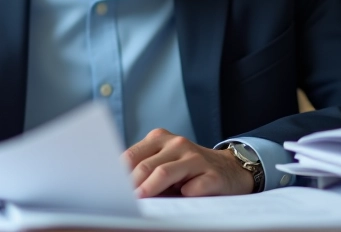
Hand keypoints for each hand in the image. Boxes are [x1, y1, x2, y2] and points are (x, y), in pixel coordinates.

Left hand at [122, 129, 252, 197]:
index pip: (132, 155)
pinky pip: (195, 186)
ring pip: (166, 173)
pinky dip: (184, 194)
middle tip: (121, 201)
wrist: (231, 168)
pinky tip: (180, 199)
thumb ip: (145, 169)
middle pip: (146, 165)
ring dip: (150, 189)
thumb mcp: (166, 161)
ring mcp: (196, 158)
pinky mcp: (213, 175)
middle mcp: (178, 144)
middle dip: (131, 185)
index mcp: (160, 139)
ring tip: (140, 202)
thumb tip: (119, 189)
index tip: (109, 189)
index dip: (119, 174)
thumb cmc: (189, 169)